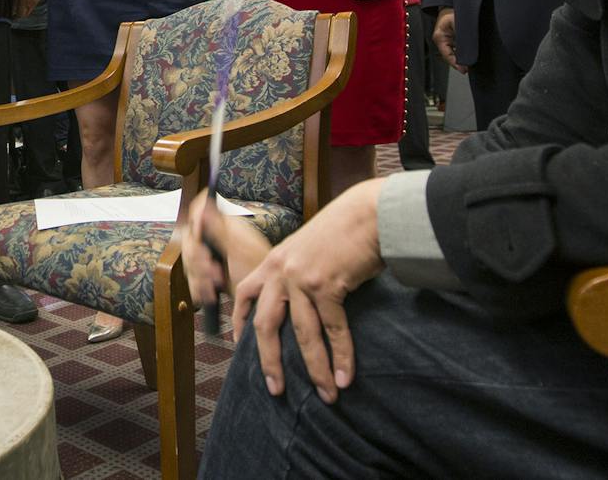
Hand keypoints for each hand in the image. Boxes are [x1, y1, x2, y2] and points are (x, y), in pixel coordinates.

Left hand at [12, 0, 41, 19]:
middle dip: (21, 13)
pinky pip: (34, 3)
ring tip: (21, 3)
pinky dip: (30, 3)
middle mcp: (31, 3)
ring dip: (26, 8)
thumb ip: (15, 3)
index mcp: (25, 2)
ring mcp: (36, 0)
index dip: (16, 16)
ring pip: (30, 9)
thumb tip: (13, 10)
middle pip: (26, 13)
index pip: (21, 15)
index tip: (13, 15)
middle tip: (16, 11)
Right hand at [179, 189, 274, 308]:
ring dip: (199, 277)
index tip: (199, 240)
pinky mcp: (208, 273)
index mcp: (224, 225)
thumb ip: (219, 228)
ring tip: (215, 285)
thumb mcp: (239, 249)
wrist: (263, 299)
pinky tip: (210, 293)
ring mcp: (212, 255)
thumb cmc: (259, 271)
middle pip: (190, 240)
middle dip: (198, 259)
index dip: (195, 222)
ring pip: (189, 261)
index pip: (199, 211)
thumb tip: (203, 207)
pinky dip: (198, 288)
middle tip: (213, 270)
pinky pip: (192, 277)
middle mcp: (216, 237)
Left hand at [230, 179, 385, 404]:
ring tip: (327, 394)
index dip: (239, 322)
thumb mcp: (306, 248)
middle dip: (270, 362)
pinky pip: (334, 329)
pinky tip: (346, 375)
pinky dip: (342, 355)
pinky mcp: (327, 284)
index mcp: (273, 261)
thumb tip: (297, 302)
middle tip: (276, 390)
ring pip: (303, 335)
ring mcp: (302, 278)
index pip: (244, 294)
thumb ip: (296, 272)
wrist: (367, 213)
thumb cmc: (342, 231)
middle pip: (266, 325)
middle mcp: (281, 271)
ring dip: (316, 369)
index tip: (239, 346)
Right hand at [431, 8, 466, 73]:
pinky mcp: (452, 37)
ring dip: (461, 57)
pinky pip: (457, 48)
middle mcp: (441, 39)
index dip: (456, 64)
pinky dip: (463, 52)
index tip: (464, 70)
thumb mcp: (458, 23)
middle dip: (459, 62)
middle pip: (450, 56)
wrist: (452, 1)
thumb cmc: (453, 9)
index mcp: (439, 37)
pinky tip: (470, 54)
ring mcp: (446, 38)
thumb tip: (467, 51)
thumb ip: (462, 37)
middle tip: (468, 68)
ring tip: (470, 63)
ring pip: (454, 52)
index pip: (447, 55)